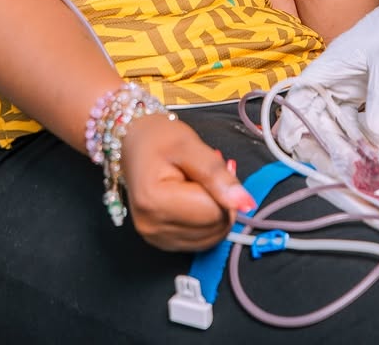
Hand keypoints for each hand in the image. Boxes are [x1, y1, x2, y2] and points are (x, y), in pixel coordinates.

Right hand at [119, 114, 255, 251]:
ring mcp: (155, 237)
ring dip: (215, 211)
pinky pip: (200, 240)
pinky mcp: (161, 241)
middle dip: (221, 201)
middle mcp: (152, 227)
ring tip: (200, 182)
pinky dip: (206, 221)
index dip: (224, 191)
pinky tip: (195, 198)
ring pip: (211, 238)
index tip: (216, 166)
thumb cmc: (158, 138)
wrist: (132, 140)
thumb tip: (246, 203)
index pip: (214, 213)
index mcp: (155, 202)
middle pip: (214, 228)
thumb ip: (217, 175)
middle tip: (209, 172)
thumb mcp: (189, 145)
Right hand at [278, 0, 378, 148]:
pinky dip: (363, 133)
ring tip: (348, 163)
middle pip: (318, 109)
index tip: (289, 142)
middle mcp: (338, 75)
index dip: (292, 117)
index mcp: (332, 62)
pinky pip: (361, 116)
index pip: (302, 92)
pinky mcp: (372, 89)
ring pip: (339, 116)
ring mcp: (355, 83)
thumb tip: (374, 132)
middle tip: (323, 162)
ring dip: (343, 138)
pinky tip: (369, 150)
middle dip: (318, 136)